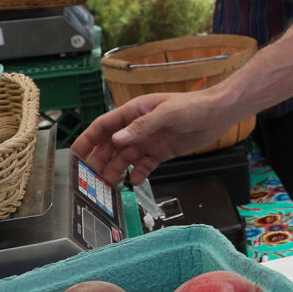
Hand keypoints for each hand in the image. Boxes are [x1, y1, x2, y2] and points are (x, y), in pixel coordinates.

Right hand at [71, 91, 237, 183]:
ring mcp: (149, 140)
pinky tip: (133, 183)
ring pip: (125, 158)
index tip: (74, 153)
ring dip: (115, 170)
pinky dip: (137, 175)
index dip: (88, 139)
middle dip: (98, 160)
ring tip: (107, 186)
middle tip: (87, 177)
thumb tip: (116, 140)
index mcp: (134, 112)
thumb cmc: (192, 106)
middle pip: (110, 145)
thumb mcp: (166, 113)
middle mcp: (138, 128)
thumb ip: (141, 128)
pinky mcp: (161, 152)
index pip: (104, 126)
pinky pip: (144, 166)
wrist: (218, 113)